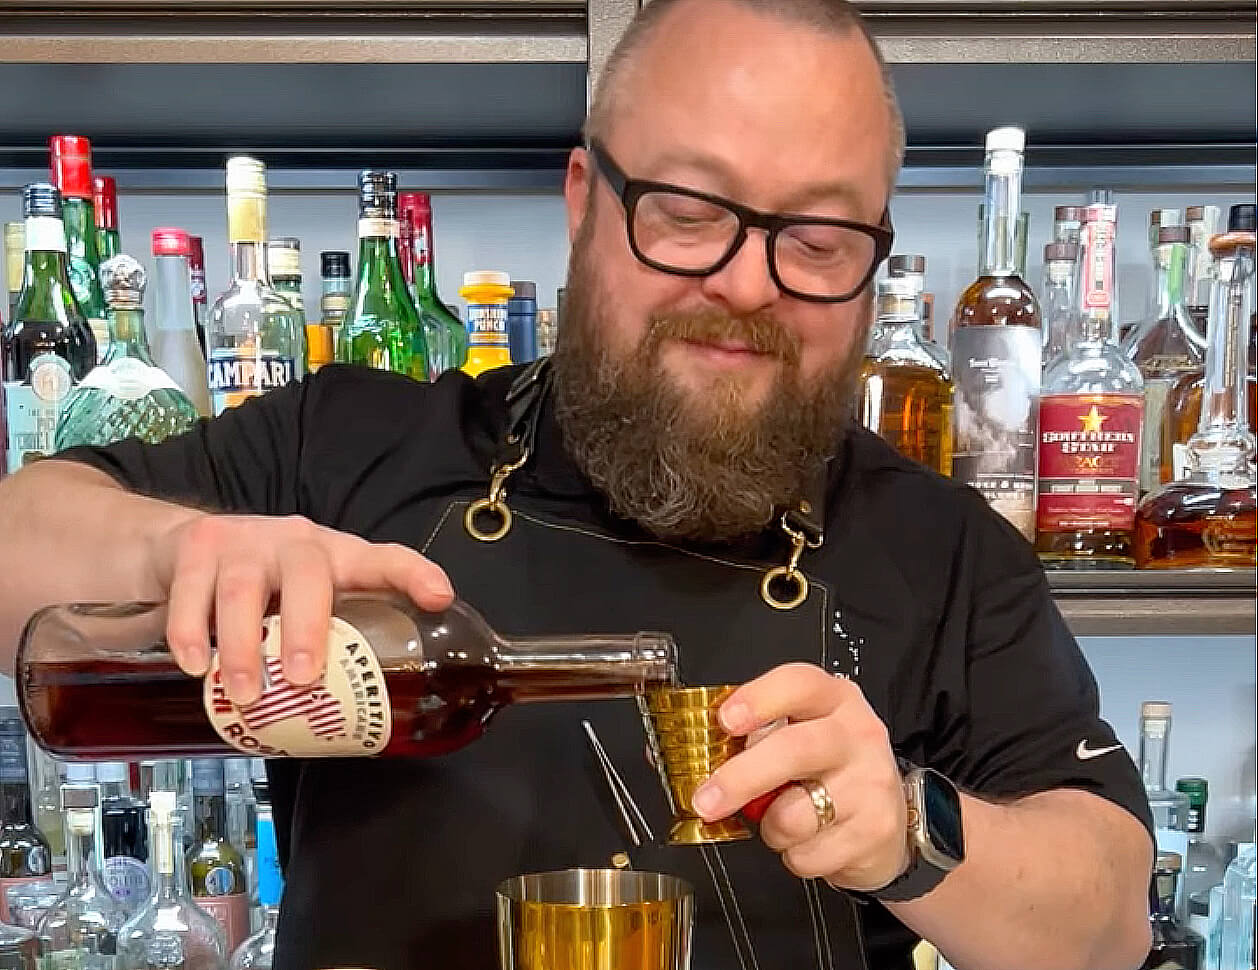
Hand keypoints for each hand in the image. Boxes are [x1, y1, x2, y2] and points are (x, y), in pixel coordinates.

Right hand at [150, 513, 453, 704]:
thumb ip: (331, 644)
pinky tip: (197, 666)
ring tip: (246, 693)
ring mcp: (244, 541)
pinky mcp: (196, 548)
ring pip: (243, 589)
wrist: (184, 548)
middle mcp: (295, 542)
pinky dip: (192, 634)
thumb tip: (363, 719)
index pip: (383, 559)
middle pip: (308, 574)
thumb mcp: (307, 603)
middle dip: (306, 627)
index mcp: (336, 557)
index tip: (439, 598)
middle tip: (304, 676)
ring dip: (243, 647)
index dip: (413, 575)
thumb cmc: (265, 587)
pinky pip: (192, 593)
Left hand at [690, 663, 909, 891]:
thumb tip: (685, 754)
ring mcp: (870, 784)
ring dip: (771, 827)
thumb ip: (751, 737)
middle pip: (795, 749)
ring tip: (783, 818)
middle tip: (707, 799)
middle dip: (742, 777)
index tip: (725, 721)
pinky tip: (811, 839)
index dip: (759, 699)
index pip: (799, 684)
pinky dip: (794, 855)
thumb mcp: (798, 734)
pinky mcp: (874, 832)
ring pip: (795, 814)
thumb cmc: (829, 769)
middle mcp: (857, 735)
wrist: (888, 818)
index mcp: (833, 700)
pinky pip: (808, 854)